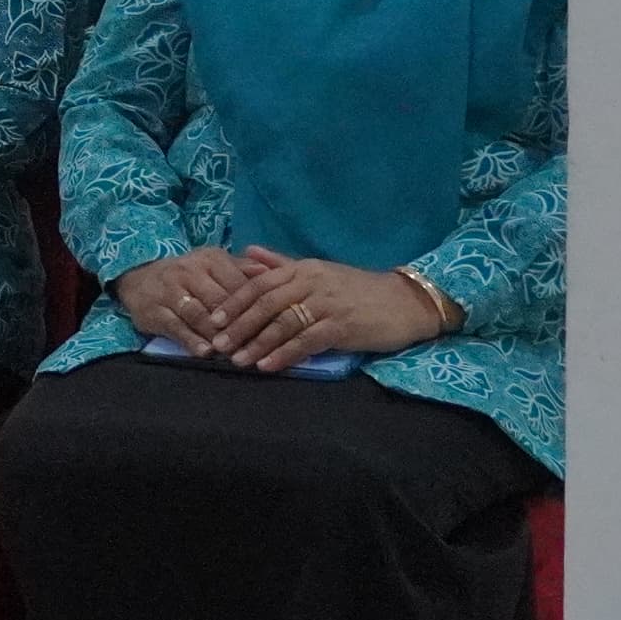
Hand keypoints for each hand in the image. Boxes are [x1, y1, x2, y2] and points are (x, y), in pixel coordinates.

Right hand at [113, 246, 267, 353]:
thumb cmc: (185, 275)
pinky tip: (206, 352)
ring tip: (235, 352)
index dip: (257, 307)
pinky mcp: (154, 311)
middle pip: (220, 301)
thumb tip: (272, 271)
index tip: (273, 326)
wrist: (136, 276)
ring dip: (218, 335)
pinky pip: (176, 328)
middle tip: (258, 346)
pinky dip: (192, 341)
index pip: (239, 284)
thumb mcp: (213, 265)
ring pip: (199, 315)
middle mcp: (188, 272)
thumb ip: (242, 269)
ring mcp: (169, 291)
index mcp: (209, 259)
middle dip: (239, 325)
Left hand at [195, 253, 438, 373]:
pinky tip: (269, 365)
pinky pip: (307, 341)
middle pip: (266, 304)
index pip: (260, 284)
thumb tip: (248, 254)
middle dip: (239, 325)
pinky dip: (286, 353)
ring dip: (258, 343)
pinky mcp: (343, 325)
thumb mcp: (319, 272)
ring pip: (284, 323)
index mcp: (304, 269)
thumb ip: (282, 265)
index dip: (234, 302)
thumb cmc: (358, 289)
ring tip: (238, 359)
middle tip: (217, 343)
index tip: (213, 319)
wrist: (407, 302)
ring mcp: (328, 304)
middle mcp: (313, 283)